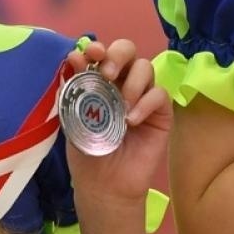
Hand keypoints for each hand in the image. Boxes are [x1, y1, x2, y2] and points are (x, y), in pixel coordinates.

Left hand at [63, 39, 171, 213]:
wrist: (104, 185)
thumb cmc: (88, 150)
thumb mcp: (72, 118)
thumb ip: (74, 89)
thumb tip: (72, 57)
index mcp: (100, 80)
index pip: (103, 54)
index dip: (98, 48)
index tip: (90, 54)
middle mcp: (123, 83)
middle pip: (128, 50)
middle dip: (118, 55)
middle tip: (108, 74)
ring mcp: (143, 97)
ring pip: (146, 67)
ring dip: (133, 81)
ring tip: (121, 104)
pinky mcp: (161, 114)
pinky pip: (160, 94)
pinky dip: (146, 103)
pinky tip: (132, 120)